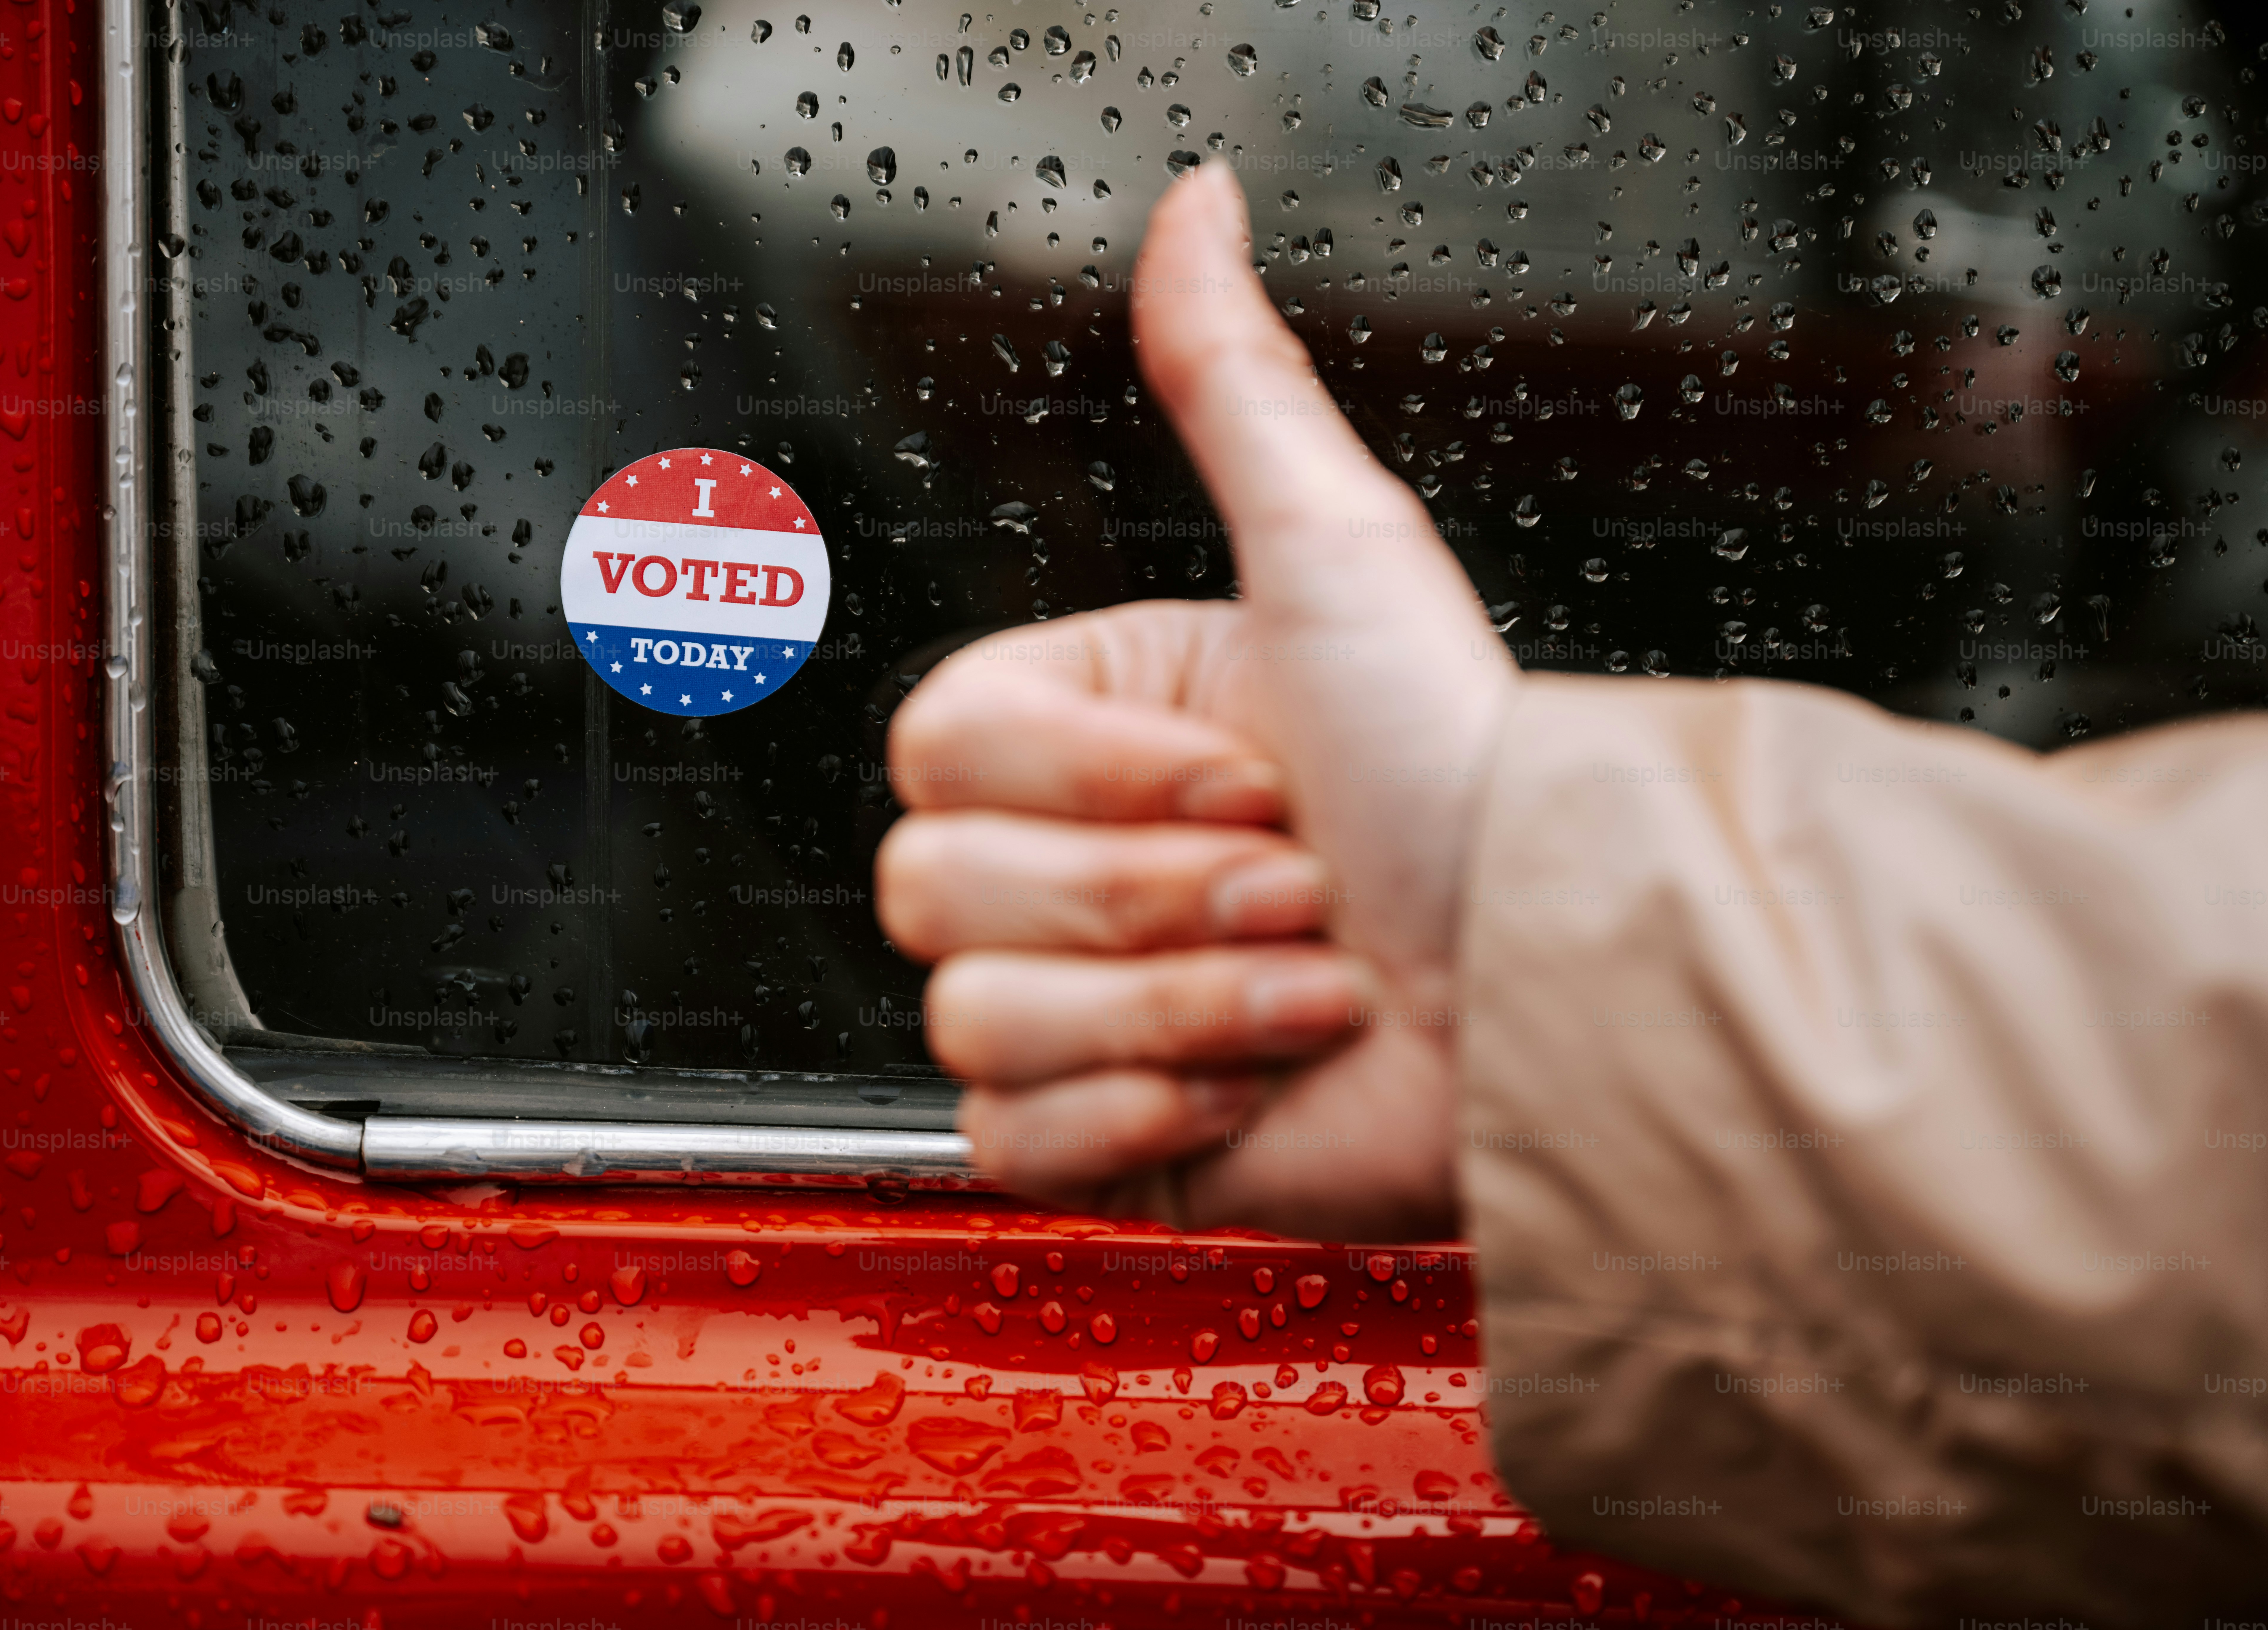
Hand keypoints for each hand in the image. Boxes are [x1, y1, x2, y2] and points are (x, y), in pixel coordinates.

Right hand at [875, 162, 1518, 1239]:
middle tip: (1293, 882)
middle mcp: (1064, 869)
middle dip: (1150, 897)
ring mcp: (1069, 1011)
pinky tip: (1257, 1077)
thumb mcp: (1335, 553)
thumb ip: (1234, 382)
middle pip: (937, 889)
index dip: (1096, 779)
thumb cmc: (1451, 774)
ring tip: (1307, 983)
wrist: (1539, 981)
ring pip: (979, 1020)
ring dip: (1181, 1005)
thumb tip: (1195, 203)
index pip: (936, 751)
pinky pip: (1010, 1137)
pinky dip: (1151, 1114)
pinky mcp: (1090, 1135)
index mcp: (1084, 736)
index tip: (1251, 776)